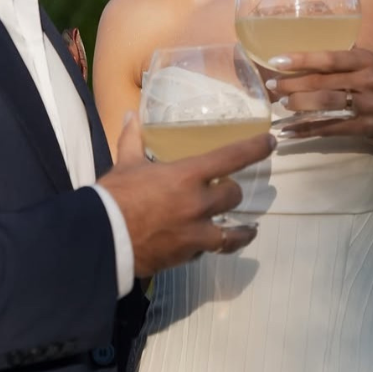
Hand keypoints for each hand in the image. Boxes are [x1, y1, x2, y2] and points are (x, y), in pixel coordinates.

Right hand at [98, 114, 271, 276]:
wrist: (102, 239)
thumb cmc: (114, 196)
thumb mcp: (125, 164)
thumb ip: (133, 140)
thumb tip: (131, 115)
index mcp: (187, 176)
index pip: (232, 157)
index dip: (255, 148)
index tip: (270, 142)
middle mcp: (198, 204)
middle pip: (234, 195)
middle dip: (233, 191)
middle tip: (228, 189)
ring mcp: (196, 233)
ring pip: (233, 233)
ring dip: (241, 230)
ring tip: (247, 230)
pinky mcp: (187, 256)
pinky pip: (206, 250)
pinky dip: (206, 246)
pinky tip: (204, 245)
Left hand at [266, 49, 372, 151]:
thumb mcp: (369, 67)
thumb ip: (342, 62)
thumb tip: (301, 58)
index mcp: (365, 60)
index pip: (328, 58)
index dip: (301, 60)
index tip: (277, 61)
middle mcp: (368, 80)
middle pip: (322, 82)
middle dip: (293, 85)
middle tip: (273, 87)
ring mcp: (369, 105)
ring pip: (325, 104)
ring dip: (298, 105)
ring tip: (281, 105)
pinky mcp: (365, 127)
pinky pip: (329, 128)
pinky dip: (306, 130)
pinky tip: (288, 132)